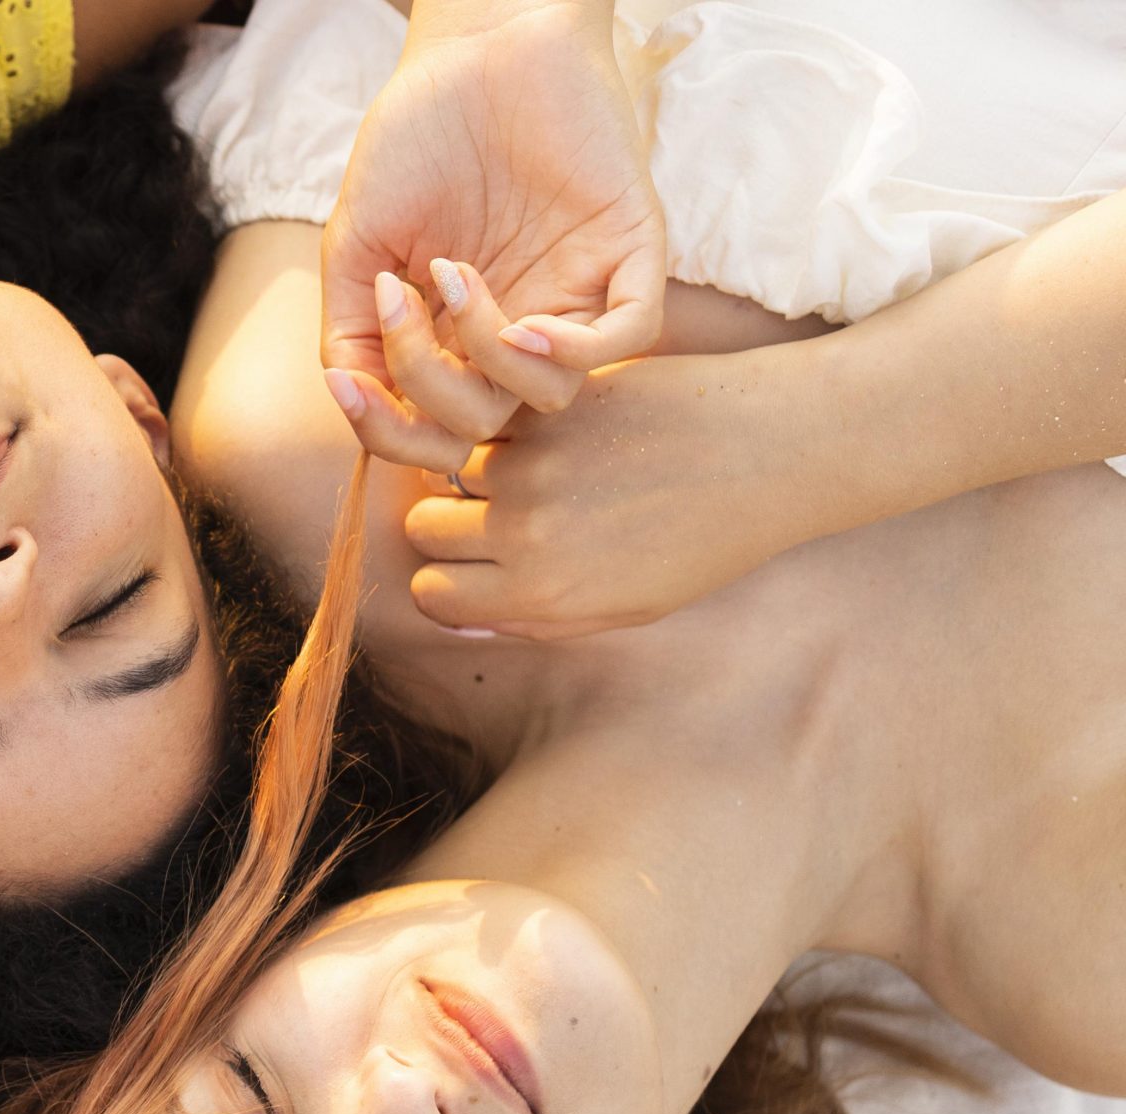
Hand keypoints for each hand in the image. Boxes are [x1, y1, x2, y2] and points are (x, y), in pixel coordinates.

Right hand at [322, 0, 666, 472]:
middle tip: (402, 295)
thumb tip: (352, 395)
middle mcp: (515, 324)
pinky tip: (526, 325)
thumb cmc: (417, 135)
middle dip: (430, 385)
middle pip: (487, 423)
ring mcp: (574, 290)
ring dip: (493, 361)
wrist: (474, 46)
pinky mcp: (627, 249)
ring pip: (553, 395)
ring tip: (458, 279)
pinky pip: (629, 335)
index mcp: (455, 333)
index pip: (434, 430)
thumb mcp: (357, 243)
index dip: (391, 431)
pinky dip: (578, 352)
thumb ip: (350, 328)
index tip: (348, 385)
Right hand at [399, 348, 810, 638]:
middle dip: (451, 524)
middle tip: (495, 512)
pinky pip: (493, 419)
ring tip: (543, 466)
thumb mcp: (628, 609)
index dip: (449, 581)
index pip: (431, 595)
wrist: (774, 453)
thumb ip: (539, 622)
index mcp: (540, 594)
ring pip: (453, 468)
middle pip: (424, 529)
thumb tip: (465, 623)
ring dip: (483, 468)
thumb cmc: (708, 540)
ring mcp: (534, 462)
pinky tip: (561, 430)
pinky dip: (511, 425)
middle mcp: (524, 531)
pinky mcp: (550, 406)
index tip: (475, 566)